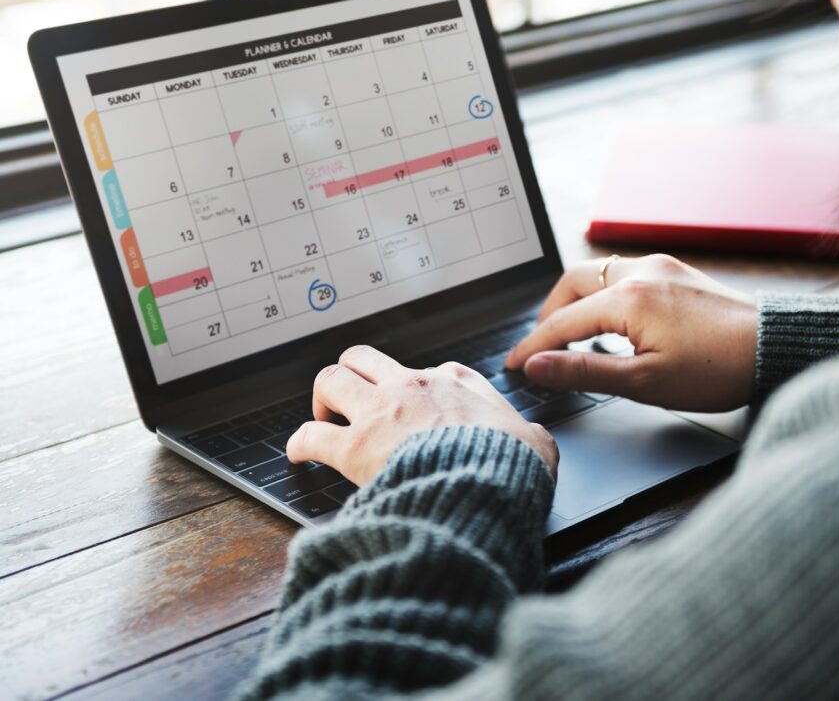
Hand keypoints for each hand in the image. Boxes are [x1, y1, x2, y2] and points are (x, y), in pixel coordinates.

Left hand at [287, 345, 558, 485]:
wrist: (489, 485)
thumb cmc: (512, 465)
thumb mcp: (535, 441)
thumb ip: (529, 435)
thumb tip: (535, 442)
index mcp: (456, 382)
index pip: (427, 371)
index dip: (414, 389)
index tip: (411, 408)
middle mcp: (413, 386)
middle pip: (363, 357)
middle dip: (352, 374)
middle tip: (350, 400)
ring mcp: (381, 411)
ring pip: (331, 378)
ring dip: (323, 397)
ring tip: (322, 417)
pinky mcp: (355, 445)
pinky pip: (311, 435)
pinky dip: (300, 442)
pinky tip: (298, 453)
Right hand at [504, 254, 756, 411]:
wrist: (775, 347)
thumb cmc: (718, 369)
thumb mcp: (644, 382)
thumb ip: (584, 370)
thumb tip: (538, 367)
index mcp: (628, 298)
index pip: (562, 322)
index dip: (534, 346)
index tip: (514, 365)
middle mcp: (640, 271)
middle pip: (573, 283)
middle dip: (550, 313)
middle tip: (541, 346)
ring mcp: (660, 267)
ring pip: (598, 273)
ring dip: (577, 301)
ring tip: (572, 335)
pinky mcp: (676, 271)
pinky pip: (624, 274)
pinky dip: (603, 294)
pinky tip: (610, 321)